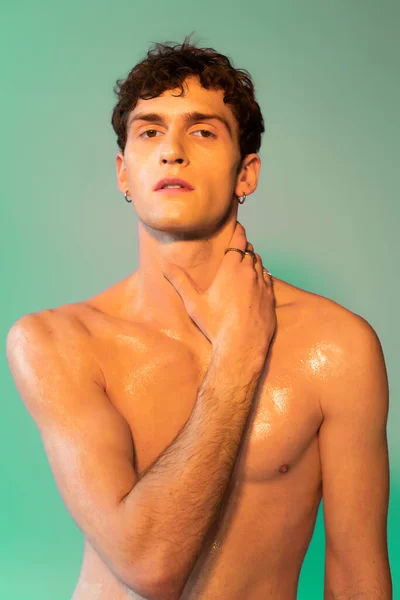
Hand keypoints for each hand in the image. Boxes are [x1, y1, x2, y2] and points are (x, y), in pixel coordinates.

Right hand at [161, 222, 275, 357]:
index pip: (239, 241)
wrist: (241, 346)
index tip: (237, 227)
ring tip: (246, 264)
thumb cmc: (216, 324)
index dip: (238, 232)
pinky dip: (262, 277)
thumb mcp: (194, 303)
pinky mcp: (271, 299)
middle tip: (237, 248)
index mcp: (232, 268)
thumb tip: (165, 266)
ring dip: (253, 262)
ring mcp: (263, 286)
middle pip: (250, 252)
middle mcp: (250, 272)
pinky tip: (257, 283)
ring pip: (260, 265)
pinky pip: (268, 280)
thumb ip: (180, 281)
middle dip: (244, 248)